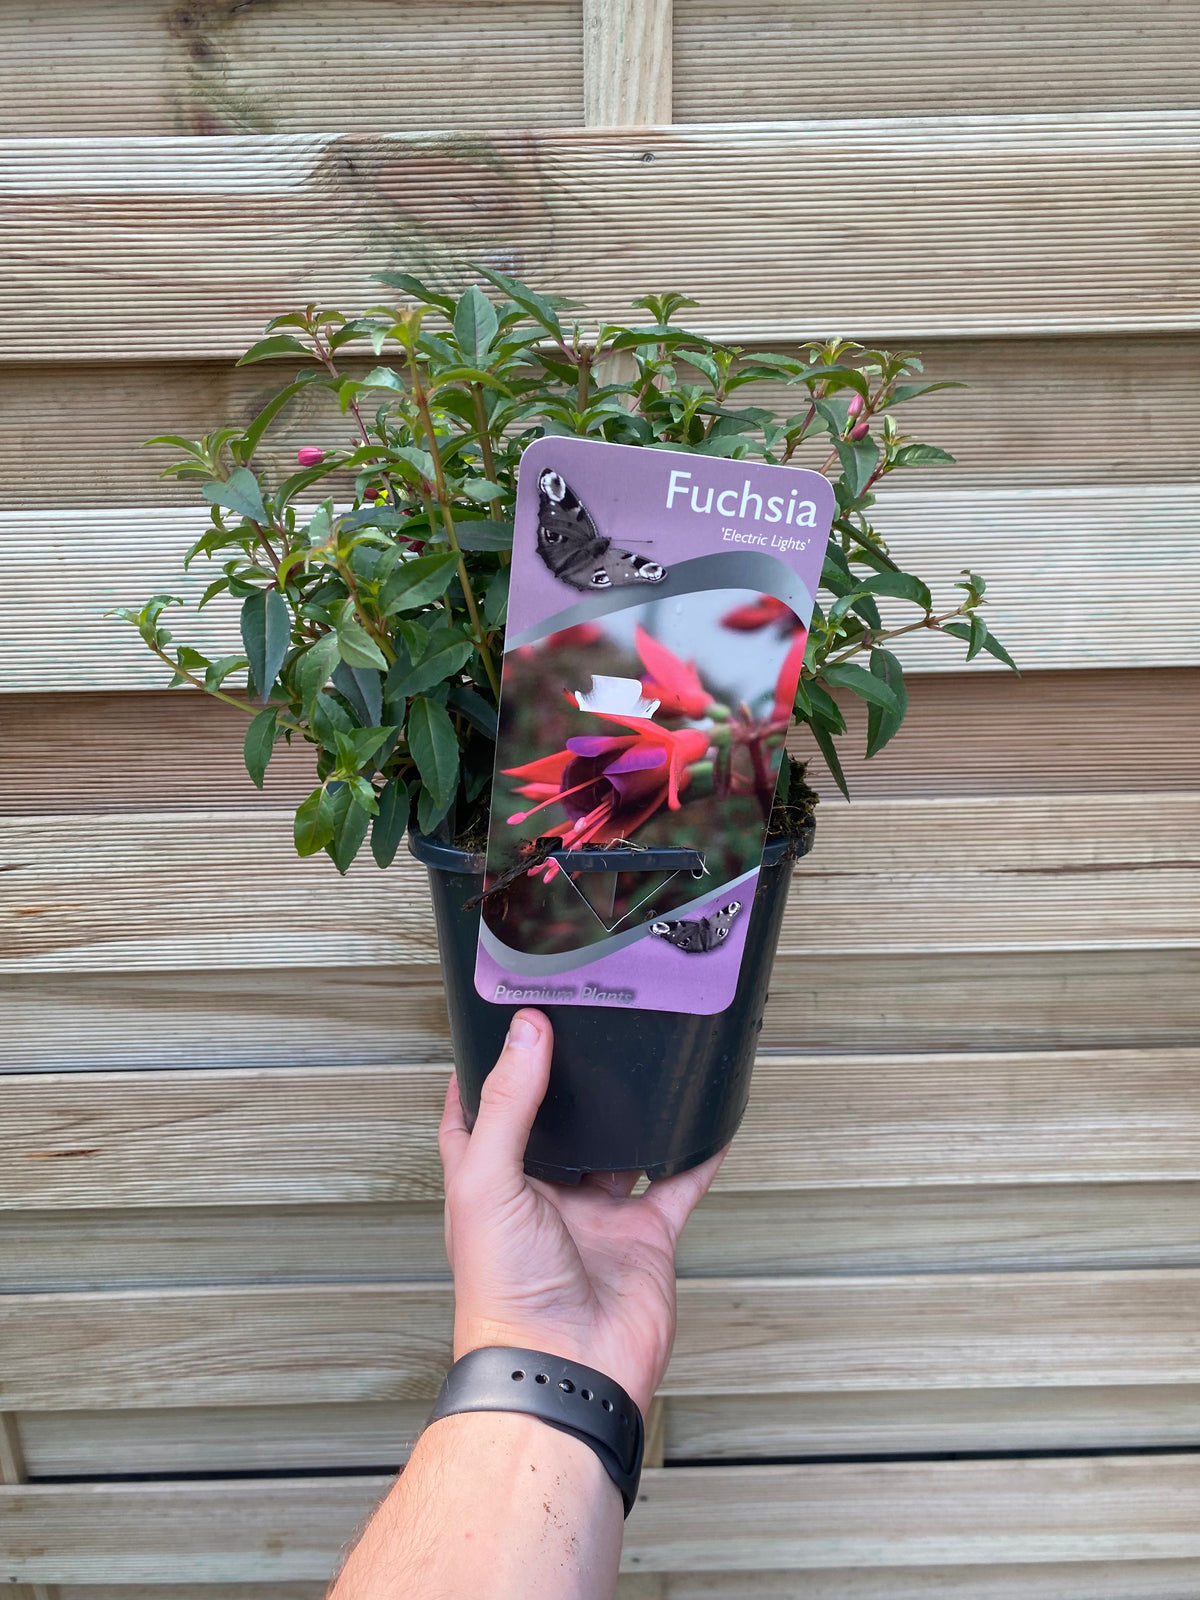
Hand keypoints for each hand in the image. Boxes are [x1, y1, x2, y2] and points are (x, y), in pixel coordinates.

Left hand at [438, 1008, 726, 1412]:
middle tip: (589, 1031)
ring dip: (632, 1115)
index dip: (489, 1071)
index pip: (478, 1113)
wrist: (564, 1369)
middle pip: (556, 1125)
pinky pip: (675, 1186)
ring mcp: (594, 1215)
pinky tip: (706, 1124)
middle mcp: (541, 1195)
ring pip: (619, 1150)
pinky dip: (693, 1156)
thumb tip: (525, 1033)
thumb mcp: (489, 1180)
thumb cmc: (504, 1295)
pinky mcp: (642, 1236)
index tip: (505, 1025)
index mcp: (489, 1181)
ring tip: (645, 1064)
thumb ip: (509, 1103)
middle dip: (570, 1085)